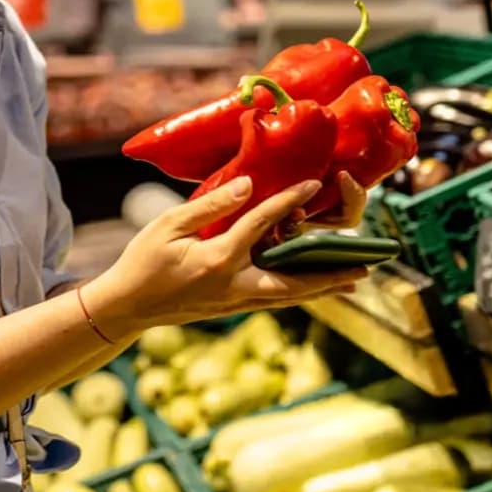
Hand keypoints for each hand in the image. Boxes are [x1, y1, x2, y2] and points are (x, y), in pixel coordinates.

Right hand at [89, 177, 369, 336]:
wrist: (127, 308)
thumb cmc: (142, 261)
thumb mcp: (168, 226)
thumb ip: (211, 207)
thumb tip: (247, 187)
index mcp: (218, 260)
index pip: (261, 225)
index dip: (288, 201)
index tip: (313, 184)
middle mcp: (234, 285)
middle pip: (294, 280)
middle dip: (330, 273)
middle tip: (364, 267)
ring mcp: (235, 301)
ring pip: (289, 296)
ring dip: (323, 288)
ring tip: (354, 282)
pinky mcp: (232, 307)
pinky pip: (275, 299)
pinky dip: (300, 293)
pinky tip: (314, 288)